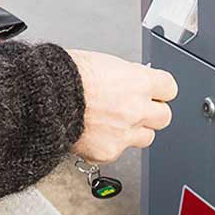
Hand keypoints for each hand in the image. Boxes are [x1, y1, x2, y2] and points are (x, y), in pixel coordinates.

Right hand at [66, 49, 176, 163]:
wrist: (44, 97)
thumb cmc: (66, 75)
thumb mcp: (103, 62)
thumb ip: (126, 75)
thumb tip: (135, 81)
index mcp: (137, 82)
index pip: (170, 88)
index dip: (161, 89)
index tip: (156, 91)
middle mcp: (136, 109)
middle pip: (164, 117)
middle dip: (153, 112)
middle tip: (138, 108)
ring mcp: (124, 133)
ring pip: (147, 137)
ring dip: (135, 130)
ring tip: (116, 122)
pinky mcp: (109, 152)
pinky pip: (120, 151)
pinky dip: (110, 143)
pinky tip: (97, 132)